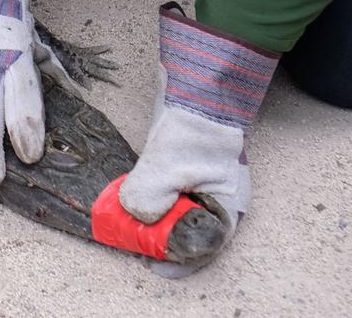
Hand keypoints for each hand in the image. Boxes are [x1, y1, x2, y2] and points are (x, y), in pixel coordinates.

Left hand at [116, 5, 275, 272]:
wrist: (198, 86)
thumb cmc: (196, 128)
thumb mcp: (168, 166)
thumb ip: (149, 196)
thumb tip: (133, 214)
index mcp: (227, 209)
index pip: (204, 249)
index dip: (176, 261)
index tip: (148, 265)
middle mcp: (217, 201)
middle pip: (188, 235)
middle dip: (159, 241)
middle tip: (129, 242)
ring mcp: (200, 185)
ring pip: (175, 215)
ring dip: (151, 219)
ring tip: (124, 222)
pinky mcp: (183, 170)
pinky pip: (167, 195)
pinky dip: (150, 199)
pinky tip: (130, 196)